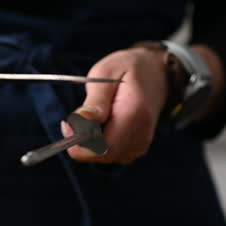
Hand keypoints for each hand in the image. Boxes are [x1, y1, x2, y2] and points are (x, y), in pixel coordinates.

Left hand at [64, 47, 168, 163]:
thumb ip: (95, 101)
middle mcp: (141, 135)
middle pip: (101, 155)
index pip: (102, 149)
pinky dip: (100, 142)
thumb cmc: (129, 69)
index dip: (79, 143)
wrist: (157, 72)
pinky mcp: (136, 147)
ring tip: (94, 115)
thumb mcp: (106, 73)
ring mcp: (141, 143)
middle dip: (82, 142)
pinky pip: (110, 154)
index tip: (68, 124)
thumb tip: (81, 121)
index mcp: (134, 115)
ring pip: (103, 156)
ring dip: (90, 141)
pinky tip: (103, 123)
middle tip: (76, 118)